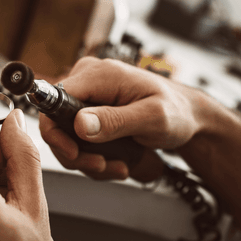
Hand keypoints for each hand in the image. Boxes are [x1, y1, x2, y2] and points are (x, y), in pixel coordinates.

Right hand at [39, 57, 205, 180]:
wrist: (186, 115)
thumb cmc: (177, 111)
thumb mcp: (151, 118)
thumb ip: (115, 121)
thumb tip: (80, 124)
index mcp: (99, 74)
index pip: (54, 102)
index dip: (56, 133)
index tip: (75, 155)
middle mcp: (89, 80)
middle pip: (57, 123)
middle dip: (77, 153)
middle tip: (103, 166)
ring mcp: (89, 94)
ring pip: (66, 135)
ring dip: (88, 159)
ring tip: (117, 166)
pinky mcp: (91, 108)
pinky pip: (78, 136)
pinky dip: (93, 155)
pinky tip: (115, 160)